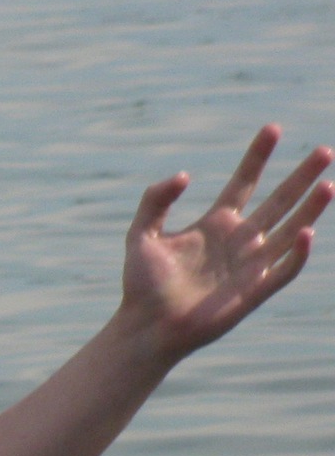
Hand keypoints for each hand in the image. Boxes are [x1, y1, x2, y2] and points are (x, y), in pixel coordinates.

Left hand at [124, 125, 330, 361]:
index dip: (258, 156)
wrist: (147, 327)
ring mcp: (250, 265)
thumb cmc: (141, 285)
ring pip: (291, 230)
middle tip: (324, 151)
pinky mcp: (255, 291)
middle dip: (302, 177)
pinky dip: (297, 253)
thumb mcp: (140, 235)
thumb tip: (184, 175)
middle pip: (279, 201)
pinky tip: (305, 233)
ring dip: (310, 209)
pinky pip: (285, 269)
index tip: (273, 128)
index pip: (244, 182)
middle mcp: (239, 240)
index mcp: (215, 224)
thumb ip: (154, 200)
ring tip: (329, 184)